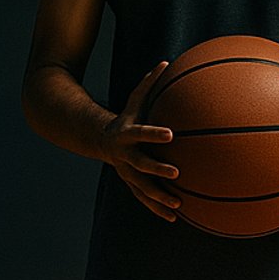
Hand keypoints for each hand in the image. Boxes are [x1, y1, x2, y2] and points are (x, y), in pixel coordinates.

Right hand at [102, 61, 180, 221]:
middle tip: (177, 173)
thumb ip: (149, 83)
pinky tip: (175, 218)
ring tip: (178, 205)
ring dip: (159, 197)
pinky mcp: (130, 183)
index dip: (154, 134)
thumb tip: (167, 61)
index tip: (171, 134)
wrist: (100, 139)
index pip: (141, 133)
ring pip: (142, 188)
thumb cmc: (125, 117)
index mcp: (127, 134)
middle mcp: (125, 156)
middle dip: (157, 169)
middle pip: (141, 165)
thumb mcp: (134, 100)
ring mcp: (126, 172)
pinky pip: (144, 199)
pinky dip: (158, 209)